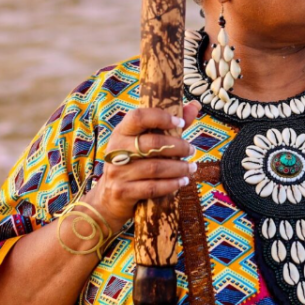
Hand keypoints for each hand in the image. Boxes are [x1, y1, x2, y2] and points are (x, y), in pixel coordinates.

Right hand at [84, 101, 201, 232]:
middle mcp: (116, 149)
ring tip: (191, 168)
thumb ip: (169, 125)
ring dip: (179, 168)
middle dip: (178, 146)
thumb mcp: (143, 143)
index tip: (180, 122)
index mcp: (121, 132)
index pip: (138, 117)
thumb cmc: (133, 164)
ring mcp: (117, 172)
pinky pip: (152, 188)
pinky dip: (171, 185)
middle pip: (152, 144)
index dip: (161, 117)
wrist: (109, 198)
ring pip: (155, 168)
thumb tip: (195, 106)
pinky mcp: (122, 192)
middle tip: (191, 150)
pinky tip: (182, 182)